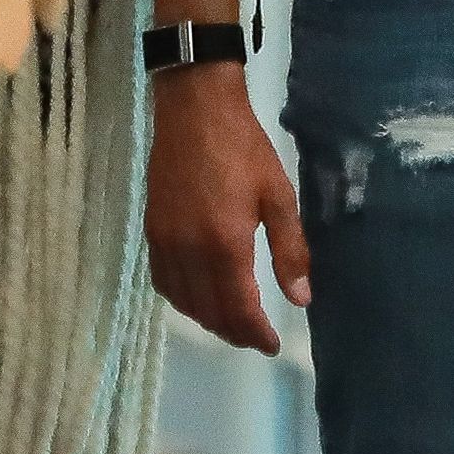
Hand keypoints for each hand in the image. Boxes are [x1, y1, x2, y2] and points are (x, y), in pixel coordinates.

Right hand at [144, 63, 310, 354]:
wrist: (194, 109)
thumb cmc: (244, 147)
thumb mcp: (278, 195)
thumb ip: (290, 250)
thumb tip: (301, 299)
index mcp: (225, 245)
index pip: (239, 309)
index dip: (256, 334)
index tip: (273, 345)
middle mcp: (190, 252)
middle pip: (209, 312)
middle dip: (234, 332)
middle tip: (256, 337)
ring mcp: (165, 243)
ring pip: (184, 302)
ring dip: (208, 320)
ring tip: (233, 322)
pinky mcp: (152, 231)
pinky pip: (163, 282)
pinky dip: (182, 300)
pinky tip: (199, 297)